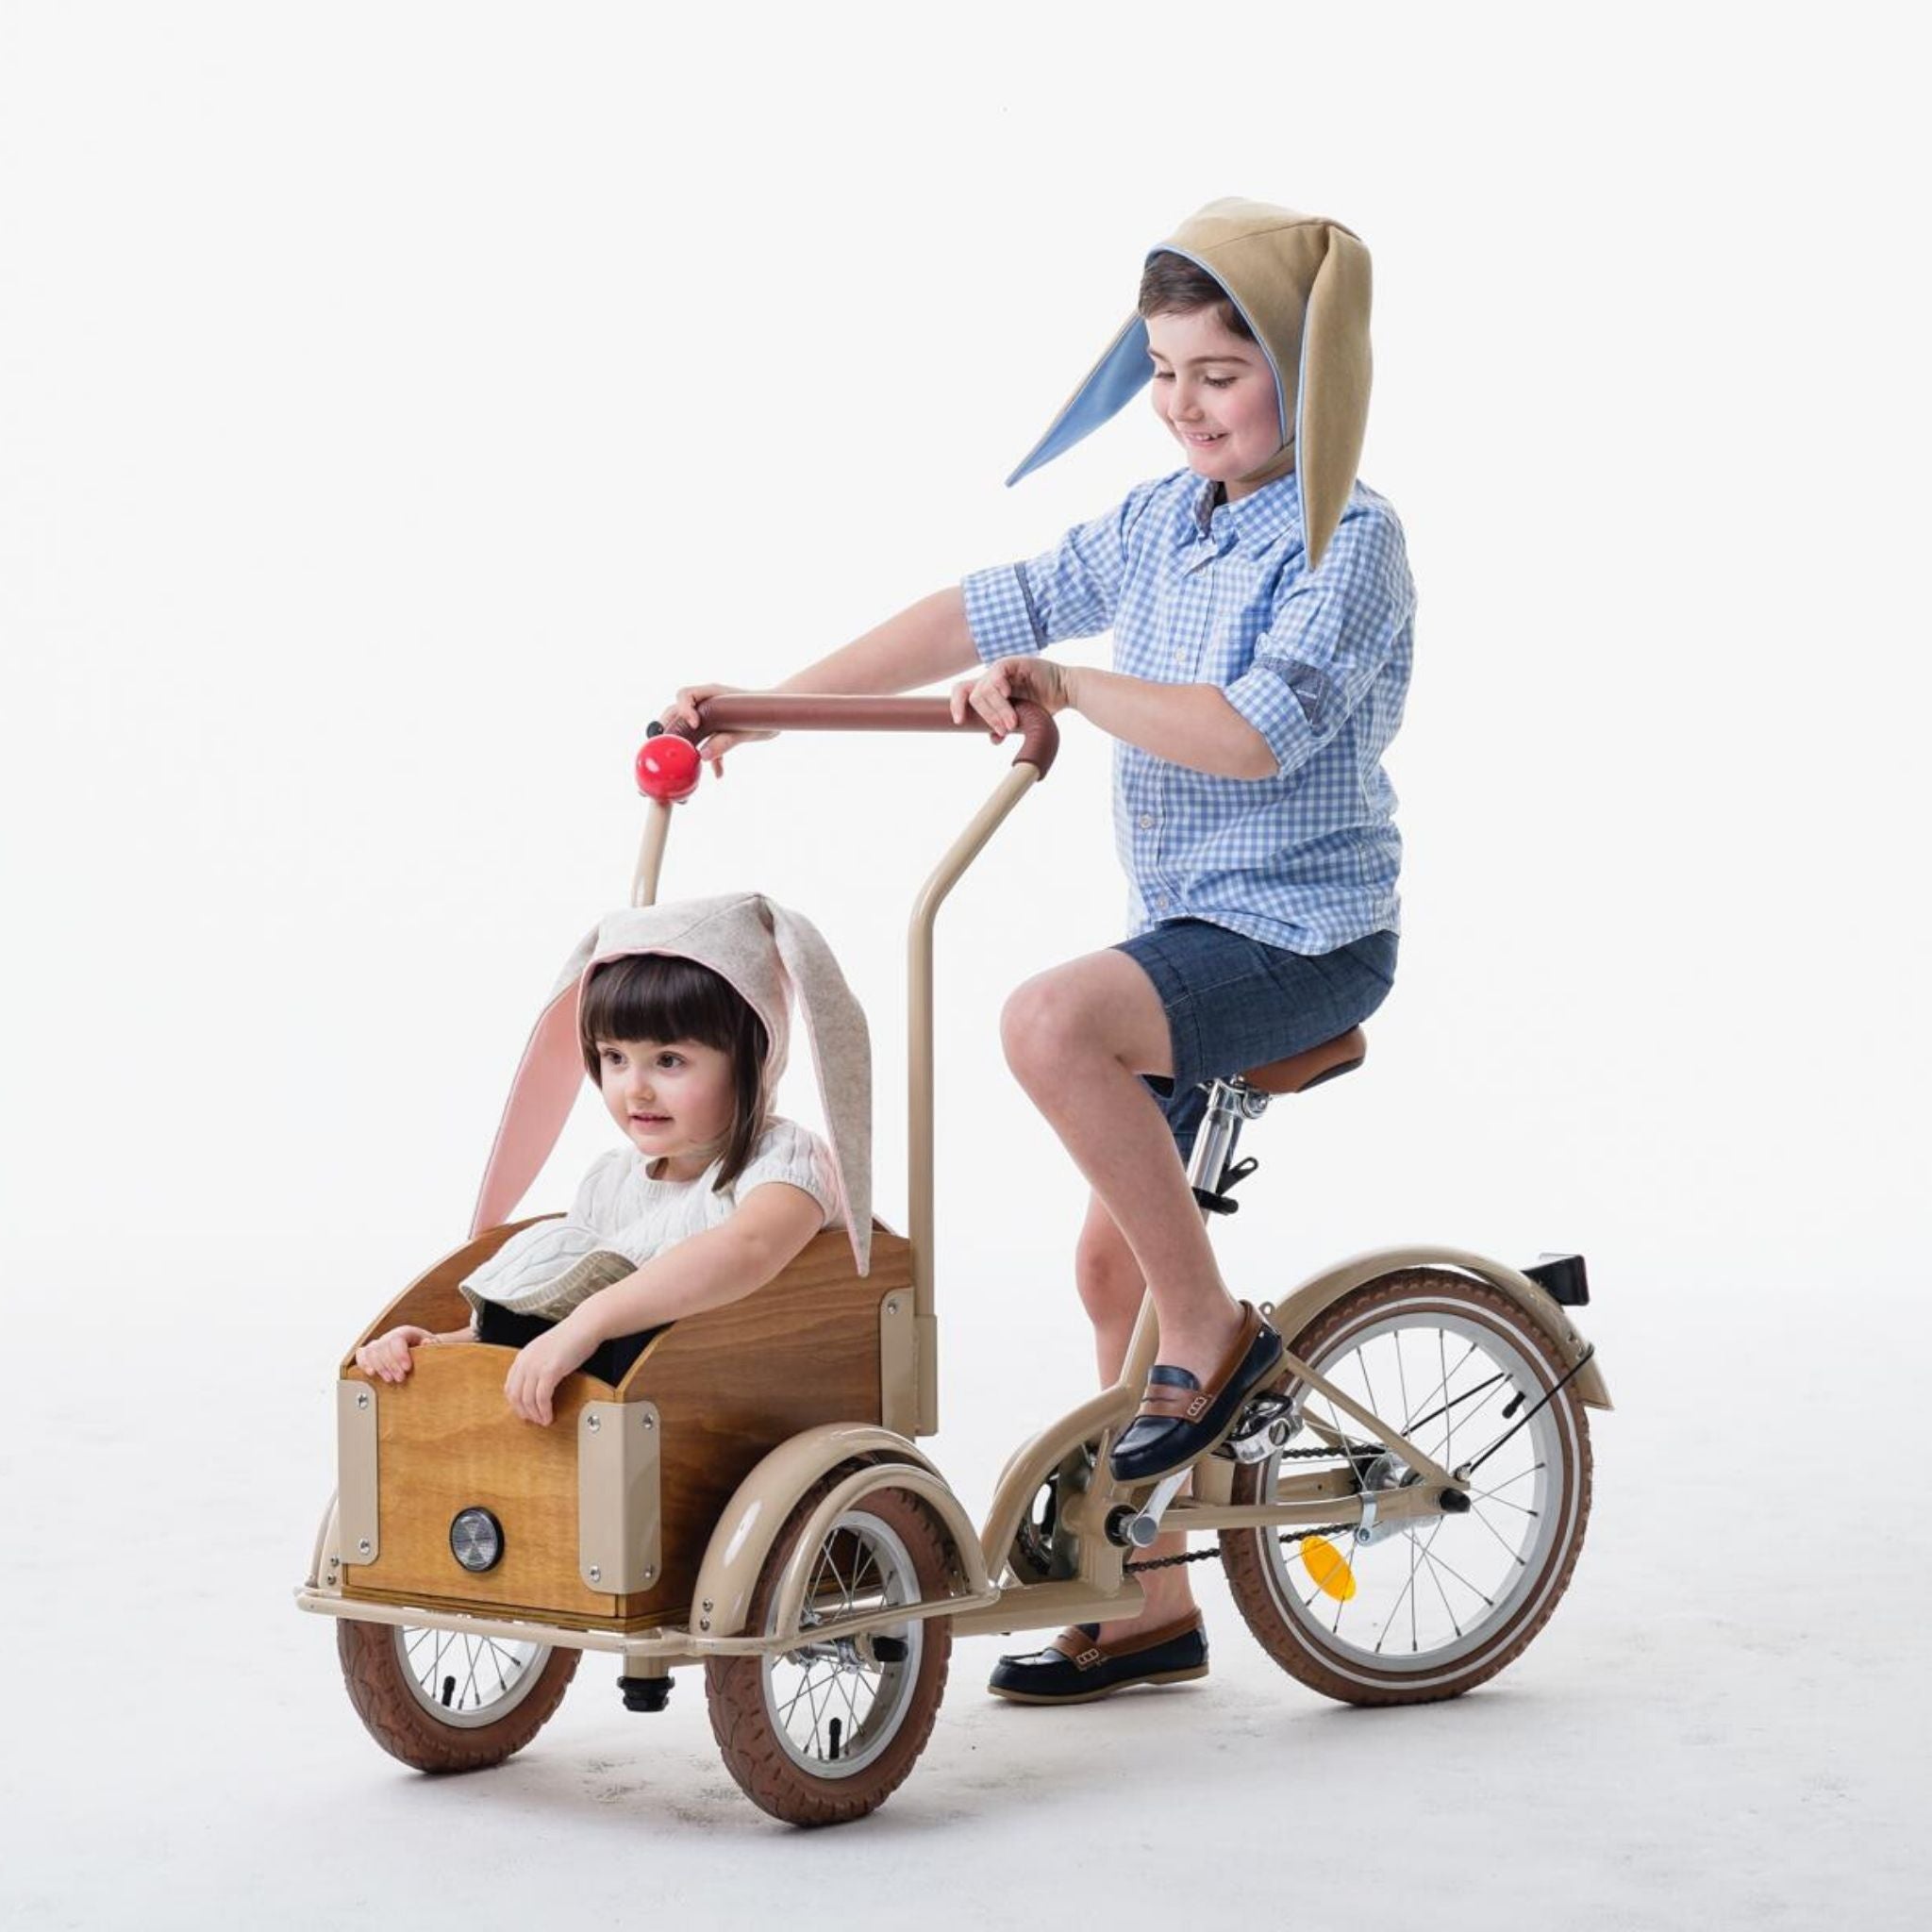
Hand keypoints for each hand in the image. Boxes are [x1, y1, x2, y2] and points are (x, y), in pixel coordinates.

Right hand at [355, 1325, 432, 1383]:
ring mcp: (379, 1344)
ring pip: (371, 1351)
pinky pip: (362, 1354)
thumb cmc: (428, 1349)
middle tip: (400, 1378)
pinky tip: (371, 1373)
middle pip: (383, 1347)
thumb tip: (427, 1342)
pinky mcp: (371, 1353)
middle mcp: (390, 1336)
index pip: (397, 1339)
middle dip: (391, 1365)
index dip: (400, 1354)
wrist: (420, 1350)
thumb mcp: (435, 1345)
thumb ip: (432, 1344)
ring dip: (379, 1367)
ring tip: (389, 1379)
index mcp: (405, 1332)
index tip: (407, 1368)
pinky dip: (363, 1363)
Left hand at [503, 1322, 596, 1426]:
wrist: (584, 1326)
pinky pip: (542, 1398)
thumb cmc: (571, 1337)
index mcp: (522, 1357)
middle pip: (515, 1396)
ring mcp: (536, 1366)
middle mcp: (525, 1362)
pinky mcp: (550, 1370)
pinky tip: (549, 1415)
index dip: (516, 1404)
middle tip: (534, 1420)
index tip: (525, 1412)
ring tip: (543, 1420)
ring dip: (535, 1414)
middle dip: (524, 1412)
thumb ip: (536, 1365)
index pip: (510, 1387)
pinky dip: (544, 1410)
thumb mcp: (545, 1351)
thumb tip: (536, 1385)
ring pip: (527, 1400)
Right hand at [660, 683, 779, 778]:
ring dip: (681, 744)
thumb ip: (726, 741)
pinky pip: (704, 743)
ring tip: (679, 762)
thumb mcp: (747, 729)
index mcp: (712, 694)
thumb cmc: (764, 714)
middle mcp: (706, 703)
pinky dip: (708, 758)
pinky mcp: (715, 731)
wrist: (778, 715)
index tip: (693, 725)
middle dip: (669, 729)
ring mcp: (709, 717)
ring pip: (685, 728)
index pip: (686, 695)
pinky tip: (719, 774)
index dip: (683, 709)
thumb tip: (703, 756)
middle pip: (677, 712)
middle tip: (666, 747)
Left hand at [948, 656, 1074, 739]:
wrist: (1065, 692)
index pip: (963, 692)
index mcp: (989, 690)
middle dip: (986, 716)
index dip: (957, 705)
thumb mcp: (1020, 720)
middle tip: (1003, 730)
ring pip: (984, 690)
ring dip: (998, 710)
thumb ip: (1005, 727)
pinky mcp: (1013, 662)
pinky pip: (996, 673)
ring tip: (1012, 723)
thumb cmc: (1044, 705)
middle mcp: (992, 678)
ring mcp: (1001, 669)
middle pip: (972, 695)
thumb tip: (993, 739)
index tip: (960, 722)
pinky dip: (998, 688)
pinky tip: (1008, 695)